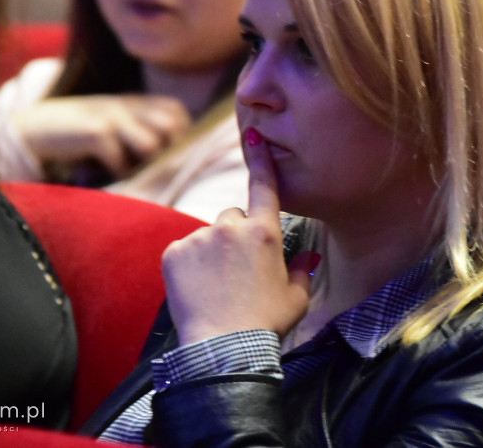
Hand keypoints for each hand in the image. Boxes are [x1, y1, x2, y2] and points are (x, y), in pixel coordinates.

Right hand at [13, 95, 190, 177]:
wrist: (37, 128)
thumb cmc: (82, 133)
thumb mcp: (116, 123)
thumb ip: (142, 130)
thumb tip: (174, 159)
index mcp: (136, 101)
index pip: (177, 113)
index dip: (180, 136)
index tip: (168, 156)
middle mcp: (128, 105)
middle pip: (172, 127)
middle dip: (169, 153)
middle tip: (153, 170)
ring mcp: (112, 116)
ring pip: (151, 146)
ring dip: (144, 167)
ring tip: (131, 173)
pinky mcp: (94, 132)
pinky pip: (120, 159)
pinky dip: (118, 173)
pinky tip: (109, 174)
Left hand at [162, 132, 315, 344]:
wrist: (224, 348)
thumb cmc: (266, 324)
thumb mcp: (297, 298)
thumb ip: (302, 271)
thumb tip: (308, 258)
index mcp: (265, 232)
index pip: (264, 186)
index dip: (261, 159)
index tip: (253, 134)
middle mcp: (231, 226)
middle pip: (233, 217)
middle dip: (236, 235)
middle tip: (238, 272)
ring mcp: (199, 237)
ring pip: (208, 236)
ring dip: (212, 253)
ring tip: (217, 288)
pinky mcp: (174, 252)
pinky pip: (184, 251)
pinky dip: (189, 266)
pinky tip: (198, 290)